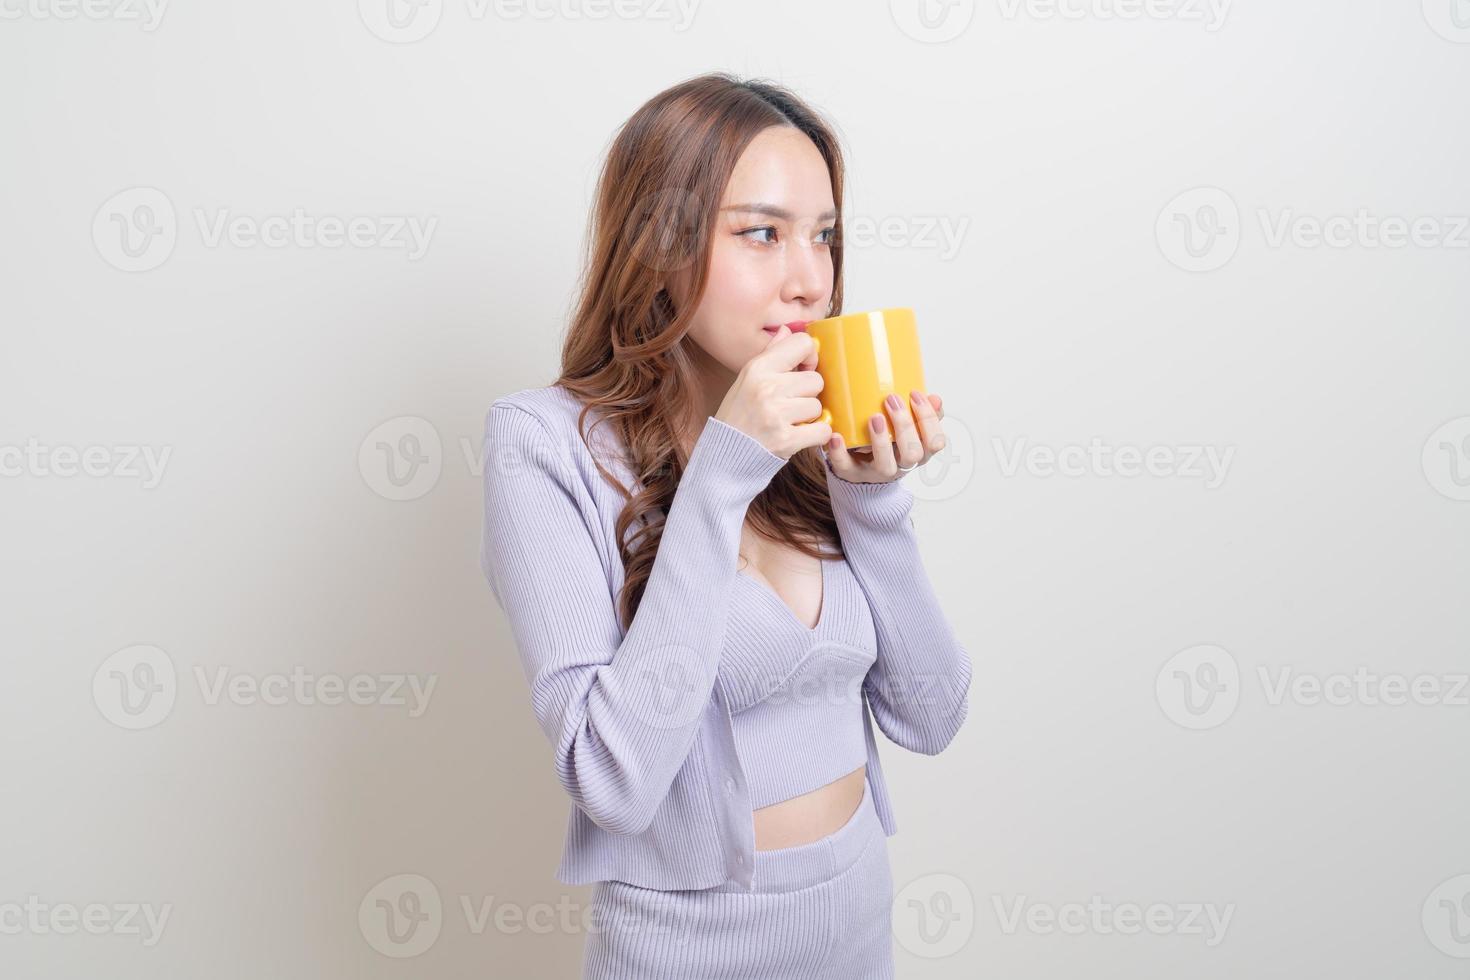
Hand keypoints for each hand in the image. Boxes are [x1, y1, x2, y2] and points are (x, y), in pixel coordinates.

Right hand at [713, 324, 830, 460]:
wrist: (724, 458)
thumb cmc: (738, 416)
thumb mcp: (746, 380)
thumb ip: (770, 354)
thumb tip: (788, 331)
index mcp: (758, 368)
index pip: (802, 344)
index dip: (809, 357)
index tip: (802, 370)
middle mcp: (767, 388)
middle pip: (815, 379)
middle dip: (807, 393)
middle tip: (790, 405)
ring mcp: (777, 414)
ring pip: (817, 406)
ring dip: (808, 416)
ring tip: (789, 421)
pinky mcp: (786, 439)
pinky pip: (822, 430)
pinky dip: (816, 435)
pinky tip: (799, 436)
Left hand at [826, 390, 945, 483]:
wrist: (863, 468)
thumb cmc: (891, 442)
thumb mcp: (911, 429)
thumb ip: (923, 415)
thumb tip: (936, 398)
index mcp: (919, 452)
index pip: (935, 441)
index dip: (929, 419)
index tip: (915, 395)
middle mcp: (901, 465)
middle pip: (913, 454)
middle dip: (905, 425)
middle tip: (892, 399)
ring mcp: (876, 472)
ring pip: (885, 465)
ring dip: (881, 441)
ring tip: (874, 417)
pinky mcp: (852, 474)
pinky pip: (846, 467)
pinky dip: (840, 452)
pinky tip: (837, 436)